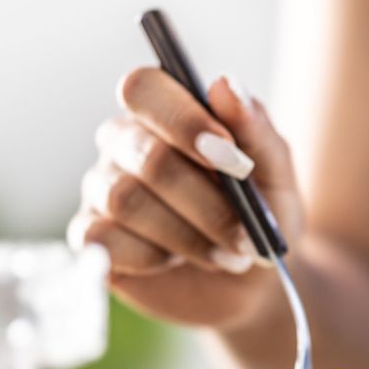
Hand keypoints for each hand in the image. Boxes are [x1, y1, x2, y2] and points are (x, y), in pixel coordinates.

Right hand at [68, 70, 303, 329]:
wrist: (255, 283)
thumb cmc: (262, 216)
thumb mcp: (277, 176)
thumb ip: (256, 130)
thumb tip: (225, 85)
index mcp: (166, 113)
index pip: (144, 88)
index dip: (184, 120)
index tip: (233, 160)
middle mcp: (125, 143)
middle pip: (147, 156)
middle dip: (207, 203)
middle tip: (247, 235)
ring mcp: (101, 188)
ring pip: (126, 200)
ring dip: (188, 236)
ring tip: (227, 255)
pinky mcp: (91, 237)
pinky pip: (101, 241)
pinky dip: (150, 258)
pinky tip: (175, 263)